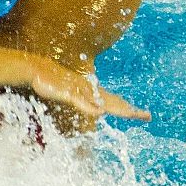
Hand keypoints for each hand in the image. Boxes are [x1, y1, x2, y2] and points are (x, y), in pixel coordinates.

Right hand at [30, 62, 150, 122]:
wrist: (39, 69)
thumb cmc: (54, 82)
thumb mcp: (71, 94)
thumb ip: (83, 101)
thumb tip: (96, 108)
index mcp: (92, 93)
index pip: (115, 102)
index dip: (128, 108)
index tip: (143, 114)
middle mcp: (90, 91)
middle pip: (114, 102)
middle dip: (130, 110)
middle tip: (147, 116)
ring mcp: (80, 92)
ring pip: (101, 102)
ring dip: (116, 108)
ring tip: (131, 114)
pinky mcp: (69, 94)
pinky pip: (81, 101)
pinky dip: (90, 107)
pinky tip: (100, 112)